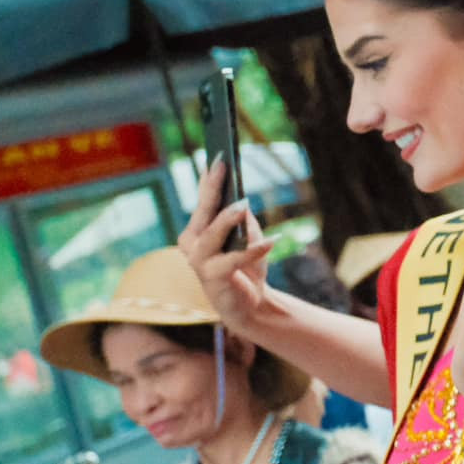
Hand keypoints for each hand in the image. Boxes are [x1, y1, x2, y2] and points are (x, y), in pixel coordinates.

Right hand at [178, 160, 273, 331]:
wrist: (251, 305)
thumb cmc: (247, 267)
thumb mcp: (249, 237)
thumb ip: (243, 220)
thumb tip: (241, 200)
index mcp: (198, 231)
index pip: (203, 201)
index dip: (209, 180)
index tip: (217, 157)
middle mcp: (192, 244)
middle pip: (203, 212)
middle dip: (212, 188)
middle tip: (221, 166)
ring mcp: (199, 262)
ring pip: (213, 234)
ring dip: (228, 218)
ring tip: (243, 204)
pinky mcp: (212, 278)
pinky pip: (233, 260)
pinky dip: (253, 250)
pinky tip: (272, 241)